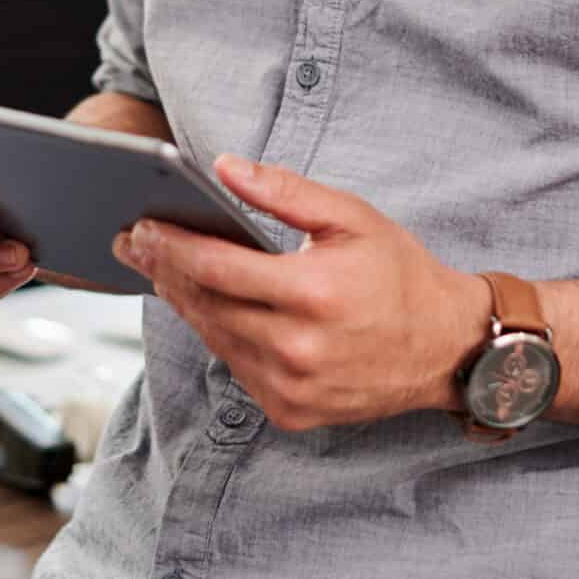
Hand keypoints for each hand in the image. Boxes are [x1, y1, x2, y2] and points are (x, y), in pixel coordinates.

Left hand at [114, 155, 485, 431]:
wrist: (445, 348)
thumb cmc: (398, 274)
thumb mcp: (351, 217)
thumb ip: (283, 191)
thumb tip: (222, 167)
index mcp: (313, 294)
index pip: (217, 268)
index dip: (171, 245)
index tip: (141, 225)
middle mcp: (298, 348)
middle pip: (205, 304)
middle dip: (163, 269)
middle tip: (133, 242)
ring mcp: (292, 387)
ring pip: (214, 338)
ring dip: (183, 302)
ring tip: (160, 268)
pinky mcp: (290, 412)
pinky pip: (236, 367)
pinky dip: (218, 334)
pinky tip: (205, 306)